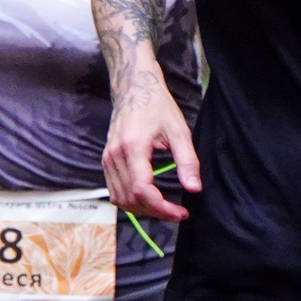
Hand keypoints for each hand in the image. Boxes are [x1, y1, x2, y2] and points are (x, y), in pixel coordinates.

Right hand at [103, 61, 201, 221]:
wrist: (134, 87)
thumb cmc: (157, 105)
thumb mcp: (179, 131)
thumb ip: (187, 161)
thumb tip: (194, 189)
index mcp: (132, 147)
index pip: (142, 191)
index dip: (163, 208)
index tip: (182, 212)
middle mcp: (114, 155)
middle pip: (130, 199)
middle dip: (155, 212)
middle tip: (176, 211)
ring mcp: (107, 158)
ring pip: (120, 199)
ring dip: (142, 209)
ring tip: (163, 207)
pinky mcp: (106, 160)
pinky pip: (114, 191)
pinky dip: (131, 200)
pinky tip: (148, 197)